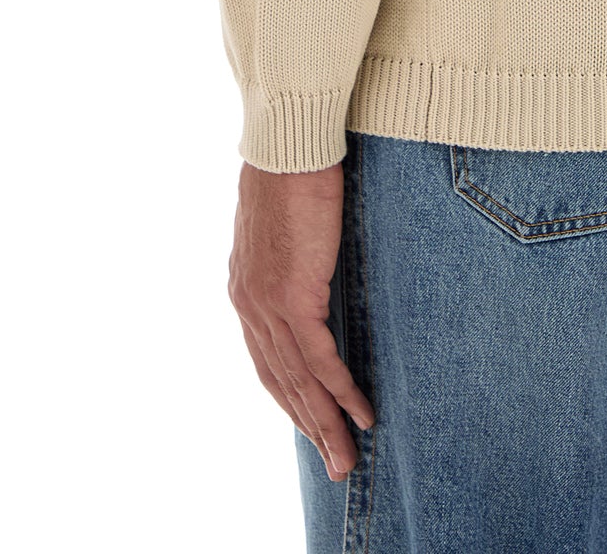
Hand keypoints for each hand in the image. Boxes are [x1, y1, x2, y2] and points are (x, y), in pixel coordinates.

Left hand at [227, 158, 375, 481]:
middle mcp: (248, 304)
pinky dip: (340, 391)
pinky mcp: (293, 298)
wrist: (290, 142)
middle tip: (334, 463)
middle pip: (279, 381)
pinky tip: (361, 413)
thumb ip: (297, 256)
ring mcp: (267, 304)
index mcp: (245, 289)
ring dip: (325, 424)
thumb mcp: (290, 224)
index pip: (267, 358)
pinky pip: (319, 359)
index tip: (313, 423)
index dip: (291, 395)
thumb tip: (316, 264)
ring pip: (298, 381)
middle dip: (307, 426)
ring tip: (347, 457)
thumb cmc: (295, 168)